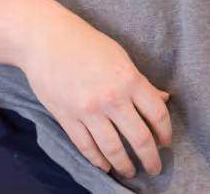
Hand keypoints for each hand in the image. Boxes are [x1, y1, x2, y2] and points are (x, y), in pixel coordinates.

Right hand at [18, 8, 171, 178]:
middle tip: (154, 168)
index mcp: (128, 78)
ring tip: (130, 171)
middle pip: (140, 138)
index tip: (166, 142)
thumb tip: (164, 98)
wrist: (43, 37)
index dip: (166, 133)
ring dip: (125, 165)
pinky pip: (86, 146)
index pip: (157, 114)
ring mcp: (87, 110)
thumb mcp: (118, 55)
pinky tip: (104, 165)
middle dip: (151, 159)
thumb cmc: (84, 41)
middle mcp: (111, 97)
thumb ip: (140, 81)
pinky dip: (97, 160)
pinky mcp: (67, 117)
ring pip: (113, 149)